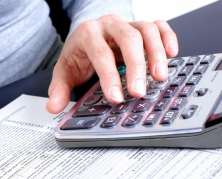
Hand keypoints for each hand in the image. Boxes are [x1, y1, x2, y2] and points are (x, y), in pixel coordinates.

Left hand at [46, 15, 177, 112]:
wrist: (86, 37)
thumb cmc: (78, 55)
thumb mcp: (65, 71)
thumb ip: (58, 89)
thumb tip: (53, 107)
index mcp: (87, 33)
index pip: (100, 53)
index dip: (109, 77)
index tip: (116, 97)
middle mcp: (109, 25)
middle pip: (128, 39)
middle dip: (136, 66)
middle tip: (138, 92)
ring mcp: (127, 23)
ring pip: (147, 30)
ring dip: (156, 53)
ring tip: (159, 77)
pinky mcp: (141, 26)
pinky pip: (159, 26)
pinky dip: (168, 38)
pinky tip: (172, 54)